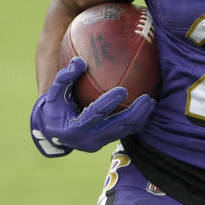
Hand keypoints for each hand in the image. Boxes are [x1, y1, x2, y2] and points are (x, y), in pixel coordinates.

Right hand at [30, 56, 155, 156]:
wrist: (53, 129)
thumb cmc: (55, 106)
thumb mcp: (55, 92)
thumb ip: (65, 77)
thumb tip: (80, 61)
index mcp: (73, 128)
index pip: (94, 115)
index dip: (108, 103)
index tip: (123, 90)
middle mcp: (88, 140)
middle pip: (116, 127)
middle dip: (133, 113)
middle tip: (147, 98)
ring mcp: (99, 143)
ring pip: (124, 131)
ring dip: (140, 117)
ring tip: (152, 102)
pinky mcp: (106, 141)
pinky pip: (126, 132)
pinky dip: (138, 121)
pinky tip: (149, 108)